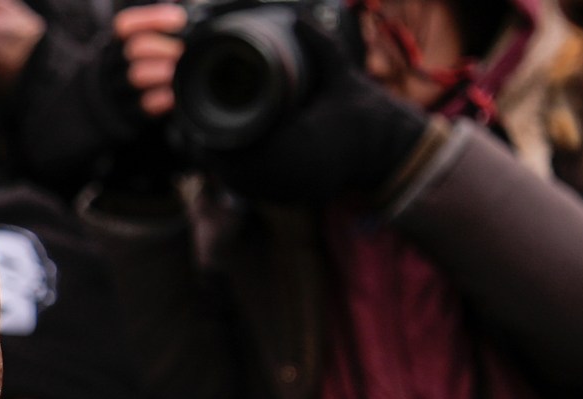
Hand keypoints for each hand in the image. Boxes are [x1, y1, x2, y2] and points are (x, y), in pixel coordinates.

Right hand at [115, 4, 185, 115]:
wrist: (111, 101)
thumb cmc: (138, 63)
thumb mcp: (142, 39)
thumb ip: (159, 23)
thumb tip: (189, 3)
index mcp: (120, 40)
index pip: (127, 23)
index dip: (153, 18)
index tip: (179, 18)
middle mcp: (116, 61)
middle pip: (135, 48)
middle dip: (162, 47)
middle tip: (182, 49)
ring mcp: (120, 87)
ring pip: (136, 75)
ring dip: (160, 72)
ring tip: (175, 71)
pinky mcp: (128, 111)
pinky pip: (141, 106)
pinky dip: (158, 101)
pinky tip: (172, 96)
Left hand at [197, 18, 431, 206]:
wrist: (393, 156)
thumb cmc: (368, 118)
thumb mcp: (342, 76)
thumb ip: (319, 46)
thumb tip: (298, 17)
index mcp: (290, 150)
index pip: (228, 152)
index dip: (202, 135)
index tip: (190, 114)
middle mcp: (285, 177)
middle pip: (225, 170)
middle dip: (205, 147)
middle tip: (190, 121)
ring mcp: (287, 191)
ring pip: (237, 182)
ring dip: (220, 161)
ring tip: (203, 135)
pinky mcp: (292, 196)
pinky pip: (254, 190)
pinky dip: (238, 172)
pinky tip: (229, 155)